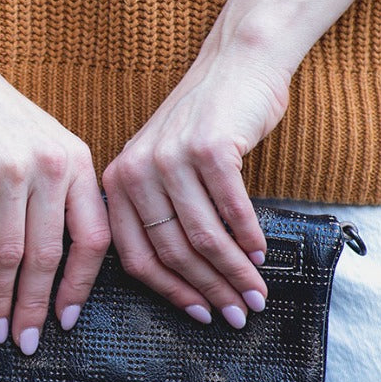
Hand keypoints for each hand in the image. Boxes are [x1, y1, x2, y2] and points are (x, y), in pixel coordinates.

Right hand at [0, 0, 109, 353]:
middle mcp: (52, 165)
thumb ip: (56, 193)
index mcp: (77, 162)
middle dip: (37, 308)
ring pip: (12, 255)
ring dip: (1, 300)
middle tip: (25, 342)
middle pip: (51, 256)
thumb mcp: (43, 144)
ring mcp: (10, 168)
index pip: (94, 238)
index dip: (81, 286)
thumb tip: (53, 263)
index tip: (66, 319)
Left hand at [102, 0, 362, 324]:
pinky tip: (262, 255)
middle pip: (173, 252)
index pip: (137, 258)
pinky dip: (249, 237)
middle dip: (210, 290)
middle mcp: (136, 172)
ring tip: (256, 294)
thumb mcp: (165, 168)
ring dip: (234, 272)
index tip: (201, 316)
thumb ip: (163, 214)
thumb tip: (190, 281)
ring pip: (203, 237)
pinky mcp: (209, 148)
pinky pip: (231, 209)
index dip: (172, 293)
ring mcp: (171, 159)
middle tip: (239, 314)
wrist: (236, 65)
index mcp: (118, 184)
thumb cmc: (205, 124)